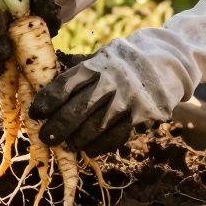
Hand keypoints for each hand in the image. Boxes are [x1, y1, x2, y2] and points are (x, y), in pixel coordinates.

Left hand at [28, 0, 205, 154]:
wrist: (170, 62)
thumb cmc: (128, 60)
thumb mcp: (104, 55)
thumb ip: (80, 67)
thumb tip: (45, 71)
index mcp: (99, 65)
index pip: (66, 84)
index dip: (48, 100)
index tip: (35, 112)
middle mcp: (112, 83)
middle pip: (77, 109)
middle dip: (58, 126)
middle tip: (45, 136)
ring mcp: (129, 101)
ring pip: (95, 127)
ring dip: (76, 139)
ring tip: (64, 145)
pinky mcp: (142, 116)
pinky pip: (116, 136)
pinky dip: (99, 145)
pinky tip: (88, 149)